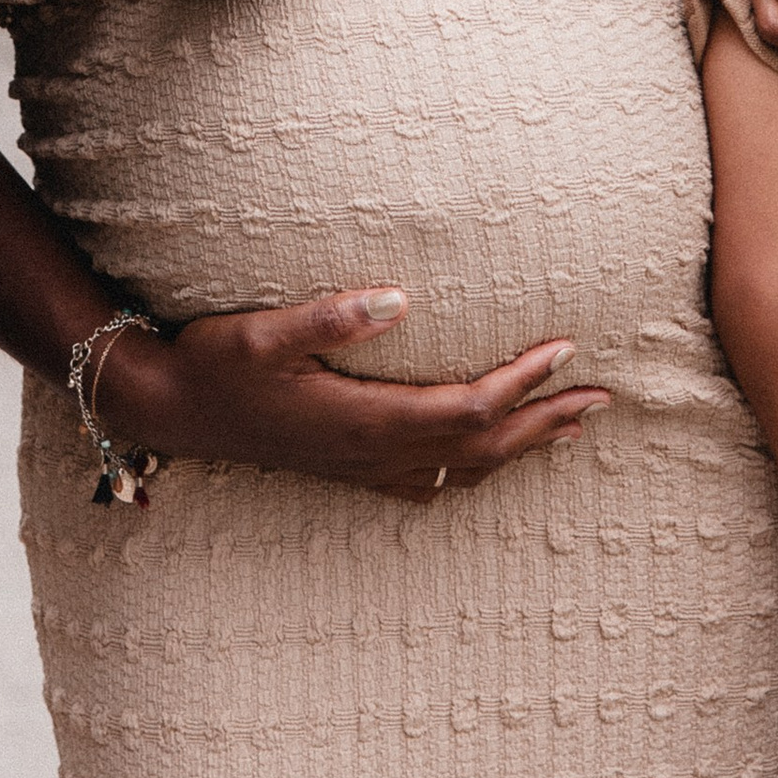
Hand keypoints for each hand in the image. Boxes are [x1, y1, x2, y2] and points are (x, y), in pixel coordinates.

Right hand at [97, 286, 611, 495]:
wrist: (173, 412)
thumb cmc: (216, 364)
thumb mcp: (263, 333)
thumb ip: (330, 316)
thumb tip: (399, 297)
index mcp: (368, 420)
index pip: (472, 407)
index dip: (525, 382)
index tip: (568, 348)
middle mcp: (376, 453)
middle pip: (486, 447)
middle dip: (548, 421)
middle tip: (605, 395)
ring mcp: (365, 468)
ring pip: (467, 470)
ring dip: (524, 448)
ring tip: (572, 427)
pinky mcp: (352, 470)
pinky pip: (435, 480)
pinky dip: (478, 468)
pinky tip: (486, 459)